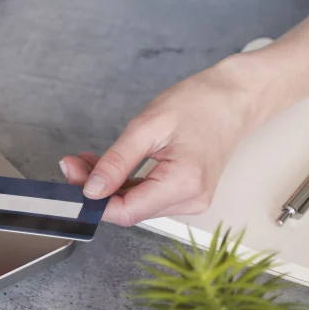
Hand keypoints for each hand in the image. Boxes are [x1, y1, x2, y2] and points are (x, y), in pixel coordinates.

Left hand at [60, 58, 262, 225]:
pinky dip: (125, 184)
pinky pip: (148, 196)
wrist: (236, 98)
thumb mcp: (149, 125)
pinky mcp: (188, 194)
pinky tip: (110, 168)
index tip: (72, 178)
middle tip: (73, 163)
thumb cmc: (201, 103)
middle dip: (97, 190)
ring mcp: (192, 200)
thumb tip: (92, 189)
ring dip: (109, 187)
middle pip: (129, 209)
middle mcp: (191, 200)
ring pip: (136, 204)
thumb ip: (118, 160)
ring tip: (88, 161)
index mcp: (184, 183)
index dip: (95, 200)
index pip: (126, 211)